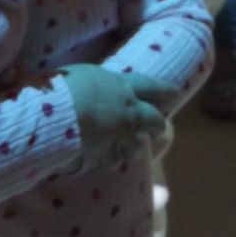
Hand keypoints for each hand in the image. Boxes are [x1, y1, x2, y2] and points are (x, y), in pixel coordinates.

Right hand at [60, 64, 174, 167]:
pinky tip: (107, 161)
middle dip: (156, 123)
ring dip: (135, 146)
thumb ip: (95, 84)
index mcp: (121, 87)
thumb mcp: (83, 75)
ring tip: (133, 149)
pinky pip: (113, 161)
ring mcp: (119, 135)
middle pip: (151, 118)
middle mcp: (126, 111)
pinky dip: (110, 159)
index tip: (174, 92)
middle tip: (159, 127)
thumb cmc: (66, 85)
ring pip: (136, 145)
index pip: (147, 85)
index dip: (161, 88)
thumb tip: (92, 87)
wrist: (60, 113)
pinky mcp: (106, 155)